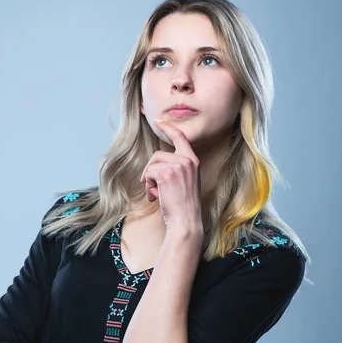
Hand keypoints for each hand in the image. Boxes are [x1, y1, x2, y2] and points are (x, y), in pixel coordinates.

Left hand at [140, 120, 202, 234]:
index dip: (168, 128)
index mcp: (193, 161)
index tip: (159, 121)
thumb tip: (153, 167)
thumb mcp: (184, 182)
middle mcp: (187, 160)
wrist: (185, 221)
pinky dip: (148, 186)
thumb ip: (175, 169)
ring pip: (152, 166)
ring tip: (156, 195)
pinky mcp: (166, 173)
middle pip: (158, 155)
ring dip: (149, 181)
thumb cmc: (183, 206)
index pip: (180, 137)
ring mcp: (178, 166)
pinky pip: (148, 174)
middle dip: (150, 171)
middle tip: (152, 188)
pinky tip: (156, 197)